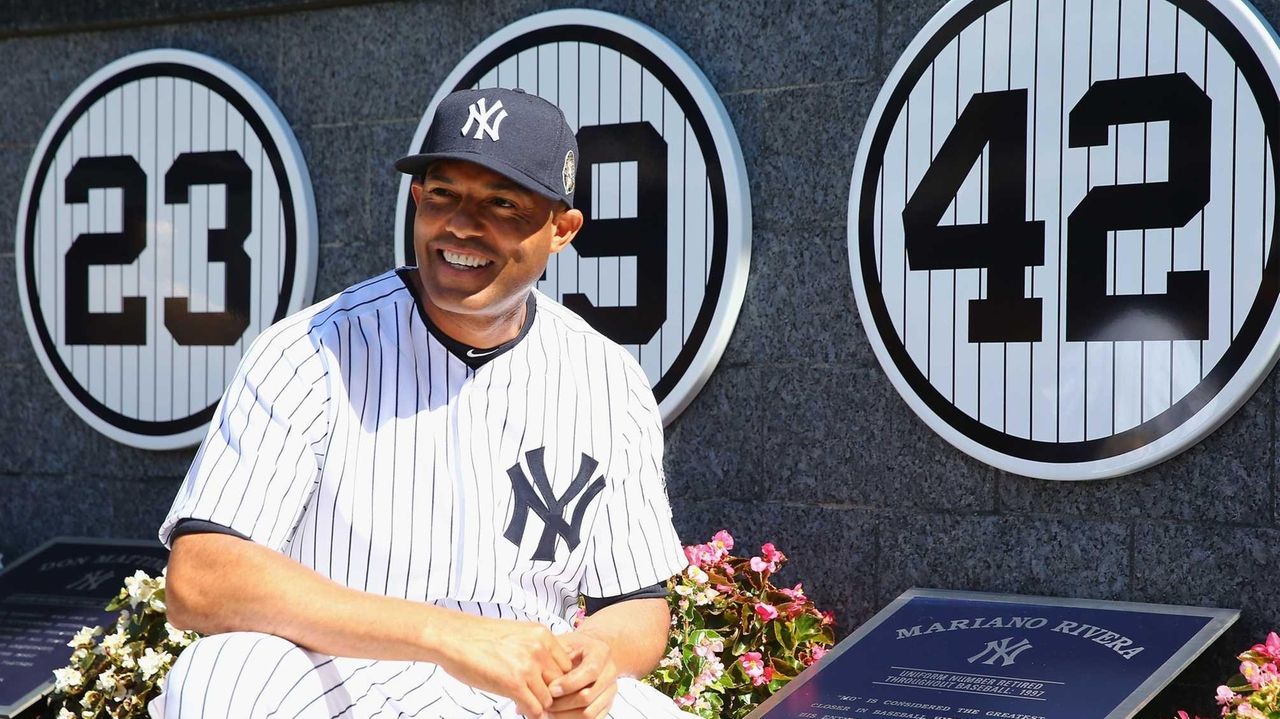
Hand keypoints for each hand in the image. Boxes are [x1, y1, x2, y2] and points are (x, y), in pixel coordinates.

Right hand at [434, 615, 573, 717]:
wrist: (452, 637)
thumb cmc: (479, 637)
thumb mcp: (517, 634)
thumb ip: (536, 648)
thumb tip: (548, 670)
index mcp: (542, 635)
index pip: (567, 666)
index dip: (558, 680)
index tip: (545, 687)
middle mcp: (540, 649)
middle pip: (561, 683)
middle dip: (551, 694)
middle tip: (537, 698)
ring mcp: (528, 666)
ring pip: (549, 700)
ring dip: (538, 704)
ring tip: (525, 702)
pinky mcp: (514, 684)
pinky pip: (535, 709)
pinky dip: (529, 712)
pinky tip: (517, 706)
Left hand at [547, 632, 619, 718]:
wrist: (594, 650)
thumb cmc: (576, 646)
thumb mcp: (565, 642)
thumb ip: (555, 658)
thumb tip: (542, 680)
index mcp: (601, 653)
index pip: (590, 671)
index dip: (569, 683)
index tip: (550, 689)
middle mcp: (609, 673)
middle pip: (588, 696)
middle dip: (562, 703)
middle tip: (544, 702)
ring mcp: (610, 691)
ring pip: (589, 713)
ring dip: (565, 715)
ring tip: (548, 711)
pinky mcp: (606, 705)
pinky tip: (558, 714)